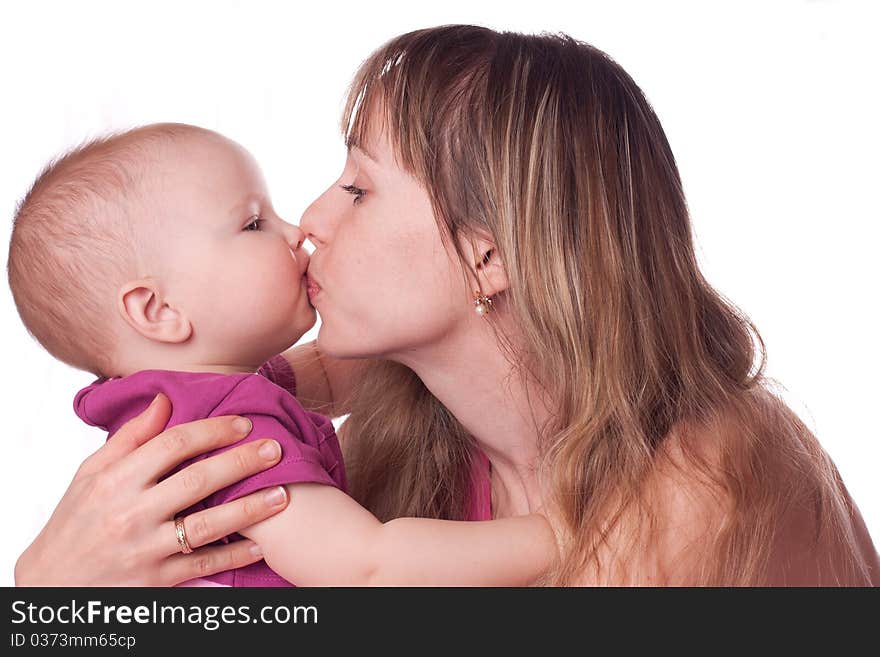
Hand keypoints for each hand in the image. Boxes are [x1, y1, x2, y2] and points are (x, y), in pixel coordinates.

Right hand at [14, 393, 289, 585]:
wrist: (53, 584)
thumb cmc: (76, 521)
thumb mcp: (91, 473)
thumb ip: (131, 437)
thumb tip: (165, 398)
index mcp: (116, 480)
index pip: (174, 444)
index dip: (213, 430)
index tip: (244, 423)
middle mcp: (132, 512)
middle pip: (198, 480)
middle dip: (242, 462)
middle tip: (275, 449)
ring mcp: (146, 549)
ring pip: (208, 524)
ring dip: (250, 509)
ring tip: (283, 495)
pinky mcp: (156, 580)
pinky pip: (203, 565)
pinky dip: (235, 556)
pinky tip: (261, 545)